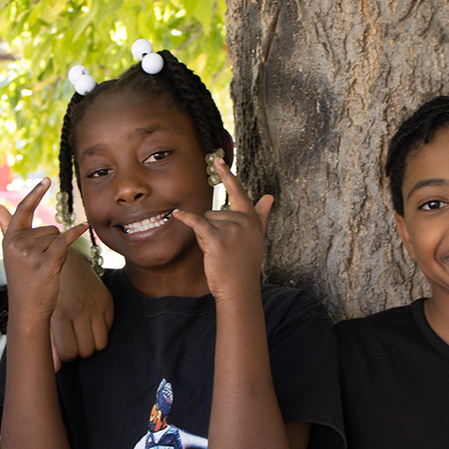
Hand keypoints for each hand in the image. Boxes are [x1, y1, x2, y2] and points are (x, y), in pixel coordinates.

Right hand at [0, 178, 88, 320]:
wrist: (27, 310)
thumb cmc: (23, 281)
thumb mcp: (12, 253)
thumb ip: (7, 227)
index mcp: (9, 239)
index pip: (24, 210)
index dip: (36, 194)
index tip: (47, 179)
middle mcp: (17, 243)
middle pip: (49, 228)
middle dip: (52, 244)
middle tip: (41, 265)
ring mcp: (30, 253)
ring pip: (57, 237)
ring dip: (58, 251)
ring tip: (46, 269)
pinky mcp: (45, 262)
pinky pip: (64, 241)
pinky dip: (76, 233)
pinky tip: (84, 226)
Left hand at [51, 249, 112, 369]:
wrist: (68, 264)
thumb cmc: (52, 294)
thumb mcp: (45, 315)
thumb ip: (49, 343)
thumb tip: (55, 369)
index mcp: (60, 314)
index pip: (69, 353)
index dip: (66, 354)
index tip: (63, 345)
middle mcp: (80, 310)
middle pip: (86, 351)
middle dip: (79, 349)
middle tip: (72, 338)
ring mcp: (96, 306)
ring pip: (100, 344)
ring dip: (91, 343)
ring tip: (82, 332)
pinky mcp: (108, 301)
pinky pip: (109, 330)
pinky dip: (100, 330)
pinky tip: (90, 320)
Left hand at [172, 157, 271, 298]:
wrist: (239, 289)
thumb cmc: (244, 264)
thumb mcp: (256, 238)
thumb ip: (261, 215)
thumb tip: (270, 196)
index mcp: (252, 219)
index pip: (238, 192)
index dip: (227, 175)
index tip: (217, 160)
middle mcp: (244, 221)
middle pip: (214, 213)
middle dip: (212, 230)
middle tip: (224, 250)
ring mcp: (232, 229)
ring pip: (205, 221)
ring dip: (206, 237)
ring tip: (218, 253)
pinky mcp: (217, 239)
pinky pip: (198, 223)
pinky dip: (186, 219)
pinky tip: (178, 214)